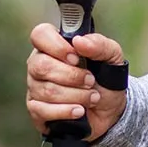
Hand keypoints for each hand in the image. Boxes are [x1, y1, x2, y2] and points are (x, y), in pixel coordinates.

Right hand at [26, 23, 127, 140]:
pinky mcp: (36, 110)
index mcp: (54, 45)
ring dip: (76, 96)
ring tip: (92, 97)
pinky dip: (65, 111)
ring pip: (46, 90)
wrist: (110, 111)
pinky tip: (79, 111)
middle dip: (72, 76)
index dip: (57, 47)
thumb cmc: (106, 79)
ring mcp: (35, 87)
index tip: (76, 58)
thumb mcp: (112, 57)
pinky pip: (42, 110)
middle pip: (41, 65)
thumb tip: (79, 41)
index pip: (40, 35)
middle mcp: (39, 64)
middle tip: (90, 80)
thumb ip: (99, 45)